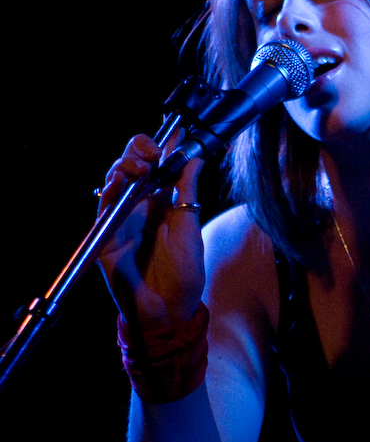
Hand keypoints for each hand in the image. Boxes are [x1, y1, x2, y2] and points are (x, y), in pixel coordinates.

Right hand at [97, 133, 204, 329]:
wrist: (168, 309)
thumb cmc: (184, 274)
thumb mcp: (190, 227)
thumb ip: (187, 190)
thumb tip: (194, 157)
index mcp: (164, 203)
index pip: (159, 165)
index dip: (163, 146)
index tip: (174, 132)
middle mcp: (141, 206)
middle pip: (133, 164)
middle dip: (140, 149)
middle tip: (153, 150)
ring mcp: (122, 218)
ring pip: (116, 178)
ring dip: (125, 164)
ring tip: (139, 165)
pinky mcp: (107, 233)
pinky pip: (104, 205)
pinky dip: (110, 189)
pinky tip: (120, 179)